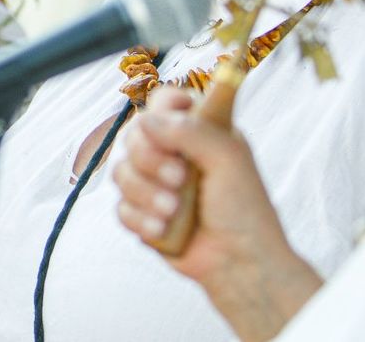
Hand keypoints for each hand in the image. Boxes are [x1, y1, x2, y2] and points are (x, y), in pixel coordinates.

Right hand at [113, 88, 322, 340]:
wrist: (238, 262)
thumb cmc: (243, 208)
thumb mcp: (227, 158)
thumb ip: (190, 130)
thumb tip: (147, 119)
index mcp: (199, 130)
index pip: (165, 101)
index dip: (161, 110)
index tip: (170, 127)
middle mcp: (174, 152)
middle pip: (134, 133)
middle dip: (150, 159)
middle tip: (179, 178)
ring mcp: (156, 183)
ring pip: (122, 172)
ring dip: (147, 193)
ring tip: (174, 210)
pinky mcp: (143, 213)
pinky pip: (121, 207)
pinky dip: (141, 219)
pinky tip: (164, 229)